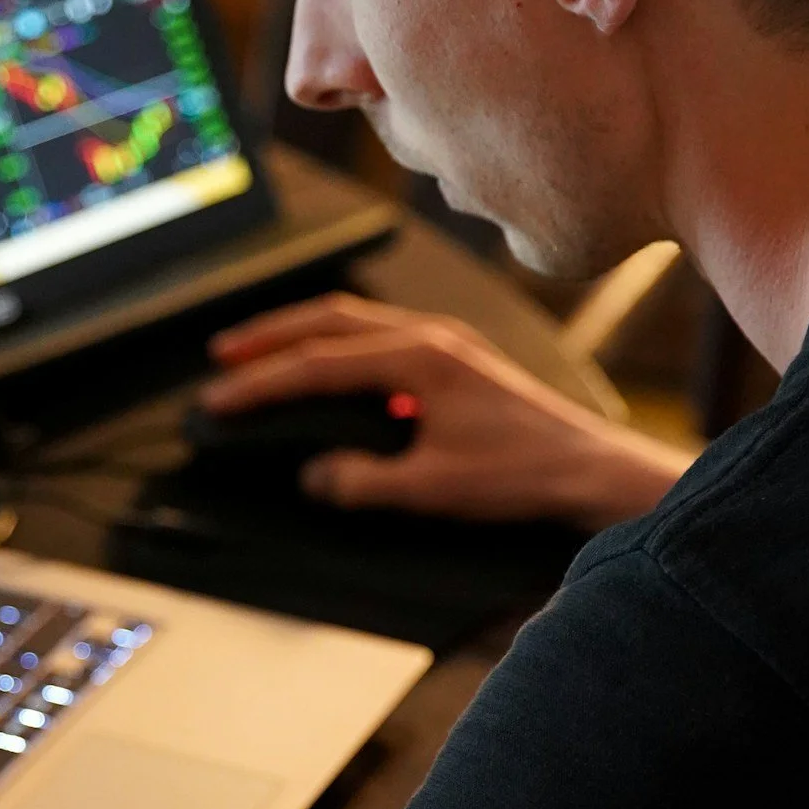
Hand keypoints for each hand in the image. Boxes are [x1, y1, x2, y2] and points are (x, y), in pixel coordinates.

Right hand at [203, 293, 689, 528]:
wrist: (589, 473)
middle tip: (222, 356)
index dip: (262, 382)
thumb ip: (364, 482)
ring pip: (356, 322)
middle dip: (270, 336)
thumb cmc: (523, 475)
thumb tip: (315, 476)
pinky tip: (329, 370)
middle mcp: (432, 337)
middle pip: (330, 319)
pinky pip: (382, 339)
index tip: (220, 398)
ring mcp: (447, 344)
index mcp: (420, 359)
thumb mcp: (432, 489)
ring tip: (260, 353)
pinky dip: (340, 346)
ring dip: (303, 334)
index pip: (318, 364)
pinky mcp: (458, 362)